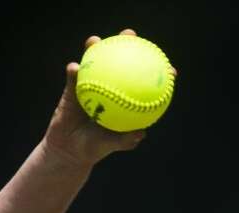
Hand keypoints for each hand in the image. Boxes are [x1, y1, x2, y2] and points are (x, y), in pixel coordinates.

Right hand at [42, 31, 147, 169]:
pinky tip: (74, 68)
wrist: (69, 150)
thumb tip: (141, 133)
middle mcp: (108, 87)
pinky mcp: (72, 87)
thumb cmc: (93, 148)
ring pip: (93, 61)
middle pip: (118, 60)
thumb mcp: (110, 145)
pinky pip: (73, 76)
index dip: (154, 73)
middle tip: (130, 35)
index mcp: (122, 100)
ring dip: (94, 47)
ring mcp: (90, 84)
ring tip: (95, 41)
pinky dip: (73, 71)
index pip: (141, 83)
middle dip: (125, 44)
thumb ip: (124, 140)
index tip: (169, 68)